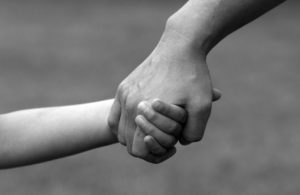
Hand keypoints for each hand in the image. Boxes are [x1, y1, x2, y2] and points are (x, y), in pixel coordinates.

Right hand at [108, 26, 220, 161]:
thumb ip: (193, 132)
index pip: (139, 149)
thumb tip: (181, 143)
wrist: (179, 46)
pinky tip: (140, 121)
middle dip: (146, 146)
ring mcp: (123, 94)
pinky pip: (114, 115)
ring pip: (119, 130)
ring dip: (135, 135)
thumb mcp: (202, 105)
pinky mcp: (124, 87)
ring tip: (154, 131)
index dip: (155, 154)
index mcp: (143, 111)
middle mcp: (128, 103)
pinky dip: (124, 124)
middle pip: (128, 142)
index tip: (172, 147)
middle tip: (165, 139)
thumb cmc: (192, 75)